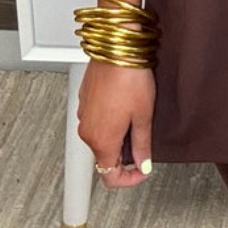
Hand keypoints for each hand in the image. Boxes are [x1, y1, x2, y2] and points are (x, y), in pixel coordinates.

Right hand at [78, 59, 154, 186]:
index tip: (142, 170)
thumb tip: (143, 163)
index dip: (129, 179)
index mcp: (102, 140)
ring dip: (118, 137)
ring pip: (100, 139)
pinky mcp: (84, 101)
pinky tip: (125, 106)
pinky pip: (96, 122)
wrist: (116, 48)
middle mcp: (87, 131)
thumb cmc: (129, 78)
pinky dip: (110, 122)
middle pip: (104, 158)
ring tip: (136, 119)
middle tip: (143, 142)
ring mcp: (83, 115)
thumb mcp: (143, 116)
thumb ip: (142, 145)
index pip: (109, 177)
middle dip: (124, 156)